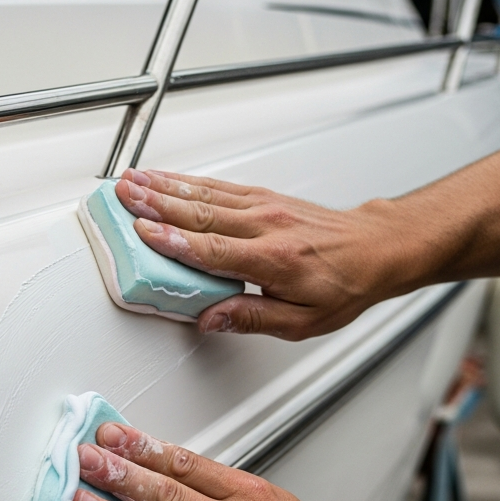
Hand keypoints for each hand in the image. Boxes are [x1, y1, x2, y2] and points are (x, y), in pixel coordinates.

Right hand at [114, 168, 405, 340]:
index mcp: (273, 259)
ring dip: (165, 185)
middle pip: (201, 212)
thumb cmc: (344, 285)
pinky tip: (166, 178)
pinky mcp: (264, 197)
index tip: (143, 232)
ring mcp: (265, 206)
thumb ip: (252, 318)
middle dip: (157, 202)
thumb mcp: (302, 322)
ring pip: (206, 193)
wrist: (376, 249)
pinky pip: (219, 186)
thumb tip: (211, 320)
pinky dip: (189, 180)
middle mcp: (267, 225)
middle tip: (123, 196)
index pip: (213, 249)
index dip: (174, 241)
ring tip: (132, 180)